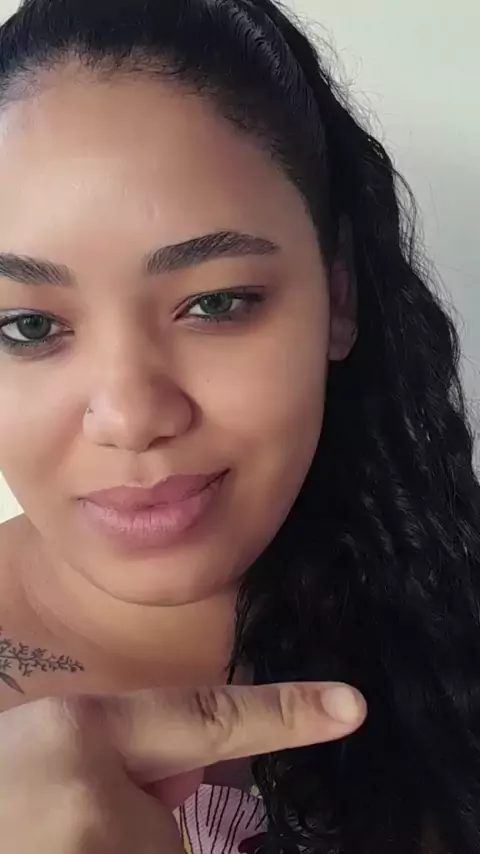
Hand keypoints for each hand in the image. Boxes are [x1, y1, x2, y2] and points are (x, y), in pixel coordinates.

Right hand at [0, 681, 365, 851]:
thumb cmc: (0, 772)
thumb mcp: (52, 745)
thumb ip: (123, 756)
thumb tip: (184, 788)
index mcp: (77, 740)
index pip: (203, 719)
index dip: (284, 713)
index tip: (350, 706)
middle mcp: (88, 810)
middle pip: (175, 834)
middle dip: (145, 833)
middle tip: (68, 823)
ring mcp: (88, 852)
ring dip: (116, 849)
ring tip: (54, 831)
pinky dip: (106, 853)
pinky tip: (56, 836)